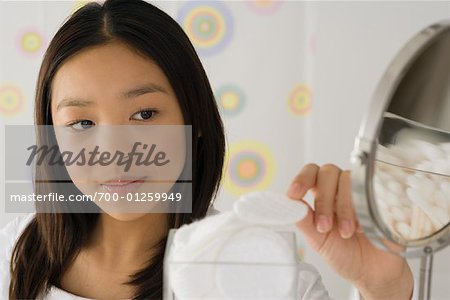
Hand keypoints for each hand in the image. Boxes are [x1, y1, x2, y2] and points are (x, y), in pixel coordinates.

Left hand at [288, 163, 413, 299]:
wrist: (373, 272)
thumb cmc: (344, 254)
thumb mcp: (319, 240)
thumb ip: (304, 221)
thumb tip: (288, 204)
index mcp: (322, 195)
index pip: (311, 173)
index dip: (301, 179)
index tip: (294, 194)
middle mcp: (341, 189)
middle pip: (328, 172)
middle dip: (324, 200)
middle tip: (324, 227)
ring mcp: (362, 192)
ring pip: (349, 179)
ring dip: (344, 207)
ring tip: (346, 233)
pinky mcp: (382, 198)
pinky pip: (373, 189)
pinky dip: (364, 207)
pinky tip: (363, 228)